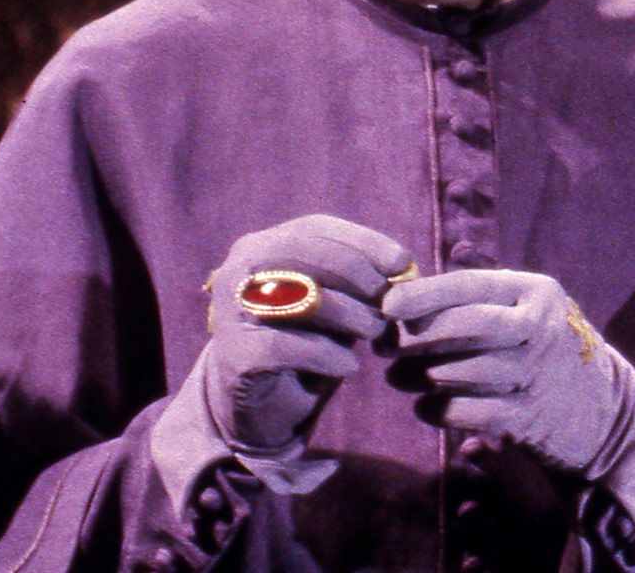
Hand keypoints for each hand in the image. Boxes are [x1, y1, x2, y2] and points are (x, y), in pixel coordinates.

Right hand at [201, 214, 412, 452]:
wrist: (257, 407)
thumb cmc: (303, 345)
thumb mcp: (332, 304)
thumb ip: (356, 281)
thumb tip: (403, 268)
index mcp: (259, 245)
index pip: (315, 227)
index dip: (364, 240)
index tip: (403, 263)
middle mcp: (238, 270)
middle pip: (308, 253)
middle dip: (360, 276)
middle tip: (389, 304)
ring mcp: (231, 311)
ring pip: (304, 297)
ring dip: (353, 316)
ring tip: (375, 334)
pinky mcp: (236, 354)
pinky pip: (293, 347)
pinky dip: (329, 356)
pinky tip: (348, 366)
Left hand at [382, 269, 634, 479]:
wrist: (609, 416)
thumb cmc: (552, 354)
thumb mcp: (534, 310)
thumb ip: (485, 293)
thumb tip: (415, 281)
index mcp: (538, 292)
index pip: (470, 284)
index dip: (422, 294)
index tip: (386, 304)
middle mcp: (540, 328)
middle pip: (463, 326)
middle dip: (414, 336)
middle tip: (382, 344)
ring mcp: (536, 375)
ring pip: (459, 371)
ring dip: (417, 376)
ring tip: (396, 377)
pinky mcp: (528, 419)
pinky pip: (464, 412)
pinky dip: (435, 410)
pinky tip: (424, 406)